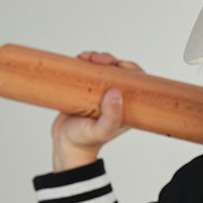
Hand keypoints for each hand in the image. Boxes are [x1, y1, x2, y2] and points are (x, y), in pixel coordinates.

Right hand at [51, 51, 143, 171]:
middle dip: (110, 60)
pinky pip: (88, 71)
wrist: (65, 144)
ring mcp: (100, 94)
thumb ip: (111, 117)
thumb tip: (116, 92)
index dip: (131, 69)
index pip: (137, 83)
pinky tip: (80, 59)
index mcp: (126, 108)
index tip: (119, 64)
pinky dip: (84, 62)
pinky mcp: (85, 91)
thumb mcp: (101, 131)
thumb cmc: (85, 140)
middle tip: (99, 60)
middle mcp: (115, 99)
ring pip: (103, 69)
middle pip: (119, 71)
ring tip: (87, 58)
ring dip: (97, 59)